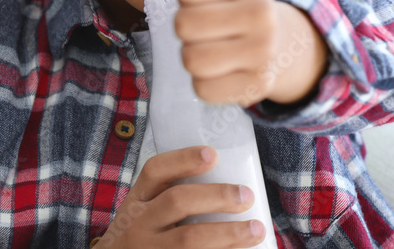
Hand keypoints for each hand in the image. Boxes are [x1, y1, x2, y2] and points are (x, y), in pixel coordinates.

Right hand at [97, 146, 265, 247]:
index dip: (183, 159)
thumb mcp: (143, 215)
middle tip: (247, 196)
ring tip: (256, 229)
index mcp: (137, 202)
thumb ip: (170, 200)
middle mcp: (139, 225)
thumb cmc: (141, 239)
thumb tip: (228, 187)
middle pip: (178, 201)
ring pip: (190, 239)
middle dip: (217, 196)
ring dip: (229, 234)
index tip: (212, 154)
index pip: (155, 171)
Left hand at [176, 0, 327, 105]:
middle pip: (184, 26)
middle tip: (208, 22)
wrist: (279, 45)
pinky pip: (203, 88)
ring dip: (195, 54)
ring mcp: (261, 54)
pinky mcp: (255, 87)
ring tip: (215, 44)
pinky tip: (223, 68)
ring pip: (191, 59)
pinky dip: (206, 82)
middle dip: (188, 26)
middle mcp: (261, 15)